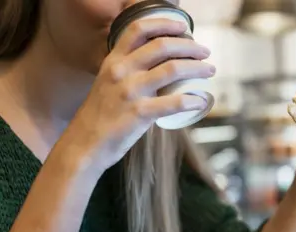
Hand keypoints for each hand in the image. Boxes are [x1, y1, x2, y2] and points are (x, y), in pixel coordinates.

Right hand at [56, 18, 214, 171]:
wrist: (85, 144)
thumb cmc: (102, 115)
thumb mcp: (108, 82)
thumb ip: (128, 70)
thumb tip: (159, 65)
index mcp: (114, 61)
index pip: (138, 30)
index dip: (164, 24)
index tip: (183, 27)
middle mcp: (121, 71)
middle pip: (162, 46)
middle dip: (190, 46)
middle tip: (205, 52)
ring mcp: (130, 92)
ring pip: (173, 70)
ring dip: (197, 68)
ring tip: (209, 70)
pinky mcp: (139, 113)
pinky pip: (174, 103)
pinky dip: (192, 100)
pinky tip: (201, 101)